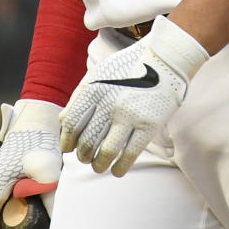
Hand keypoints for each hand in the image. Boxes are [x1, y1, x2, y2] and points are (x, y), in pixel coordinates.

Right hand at [0, 99, 62, 228]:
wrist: (40, 114)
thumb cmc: (39, 138)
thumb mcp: (47, 168)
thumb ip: (51, 195)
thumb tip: (59, 224)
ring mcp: (5, 183)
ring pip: (5, 216)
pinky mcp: (16, 180)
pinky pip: (15, 206)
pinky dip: (25, 219)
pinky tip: (43, 225)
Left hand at [59, 16, 207, 177]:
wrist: (166, 58)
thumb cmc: (129, 66)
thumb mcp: (100, 72)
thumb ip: (79, 95)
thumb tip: (62, 122)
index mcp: (94, 89)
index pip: (71, 124)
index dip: (67, 141)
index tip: (69, 148)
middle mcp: (109, 103)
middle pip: (86, 142)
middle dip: (83, 155)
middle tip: (86, 157)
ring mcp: (130, 115)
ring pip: (105, 153)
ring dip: (98, 165)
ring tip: (99, 165)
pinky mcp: (149, 124)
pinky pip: (129, 155)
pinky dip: (119, 168)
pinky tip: (117, 169)